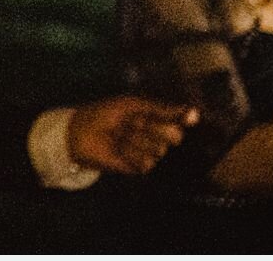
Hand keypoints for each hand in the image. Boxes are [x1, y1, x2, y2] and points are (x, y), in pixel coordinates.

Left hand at [67, 95, 198, 173]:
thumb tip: (191, 110)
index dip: (185, 118)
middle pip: (173, 135)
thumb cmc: (103, 114)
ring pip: (158, 149)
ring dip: (137, 141)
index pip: (178, 119)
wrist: (79, 133)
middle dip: (154, 128)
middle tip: (133, 124)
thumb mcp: (131, 104)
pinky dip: (131, 155)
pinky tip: (118, 151)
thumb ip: (159, 108)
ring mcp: (148, 151)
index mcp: (153, 116)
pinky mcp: (138, 167)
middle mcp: (155, 134)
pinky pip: (146, 163)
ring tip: (119, 137)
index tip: (192, 117)